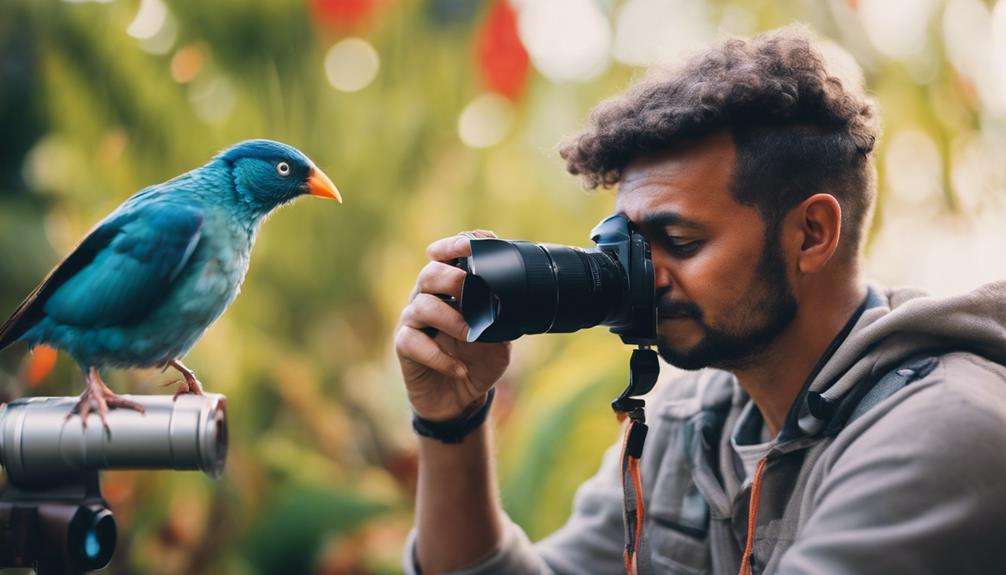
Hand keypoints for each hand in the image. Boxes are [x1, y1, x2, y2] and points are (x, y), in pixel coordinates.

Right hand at [396, 231, 510, 421]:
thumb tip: (514, 302)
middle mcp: (428, 299)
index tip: (470, 245)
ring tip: (472, 336)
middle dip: (452, 278)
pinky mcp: (404, 347)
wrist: (461, 398)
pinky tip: (460, 369)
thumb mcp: (501, 339)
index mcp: (449, 289)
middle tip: (471, 292)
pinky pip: (413, 342)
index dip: (453, 245)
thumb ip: (504, 319)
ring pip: (421, 306)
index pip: (445, 257)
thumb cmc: (478, 361)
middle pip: (429, 274)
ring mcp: (413, 322)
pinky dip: (440, 357)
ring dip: (451, 320)